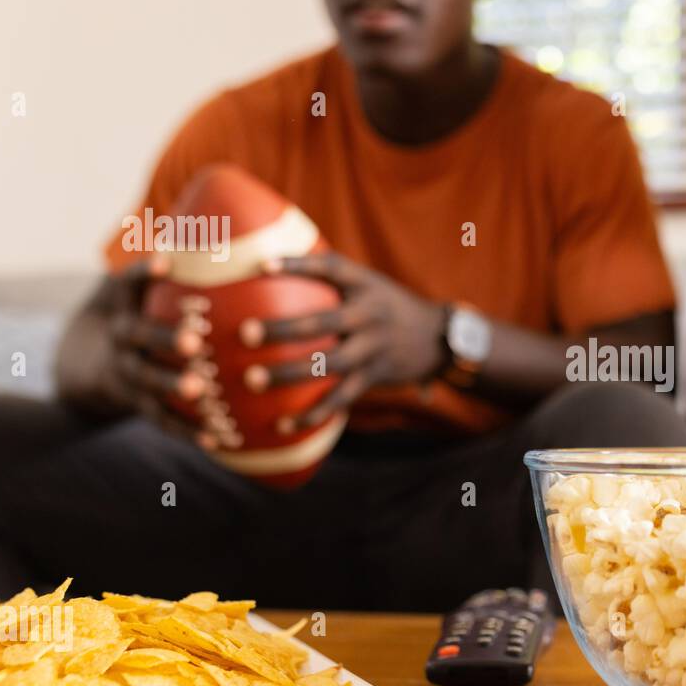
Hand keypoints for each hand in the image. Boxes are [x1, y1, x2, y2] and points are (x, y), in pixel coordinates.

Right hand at [57, 255, 215, 444]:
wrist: (87, 361)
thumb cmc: (140, 310)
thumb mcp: (141, 286)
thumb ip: (183, 267)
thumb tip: (249, 240)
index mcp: (123, 303)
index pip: (129, 283)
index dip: (143, 273)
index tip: (164, 263)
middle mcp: (121, 336)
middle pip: (139, 336)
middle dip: (165, 337)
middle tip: (194, 341)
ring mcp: (126, 371)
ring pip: (147, 380)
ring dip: (173, 385)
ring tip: (200, 390)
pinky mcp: (135, 403)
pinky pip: (161, 419)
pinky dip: (188, 430)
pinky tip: (219, 439)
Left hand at [238, 252, 446, 432]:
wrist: (440, 338)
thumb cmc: (388, 306)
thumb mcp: (370, 284)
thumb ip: (331, 278)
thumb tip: (270, 259)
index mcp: (365, 285)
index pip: (331, 268)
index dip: (297, 264)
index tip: (262, 265)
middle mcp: (370, 315)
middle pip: (322, 322)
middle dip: (283, 328)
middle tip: (245, 333)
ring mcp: (374, 348)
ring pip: (329, 364)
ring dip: (289, 373)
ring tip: (252, 380)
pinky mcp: (375, 376)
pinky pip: (340, 398)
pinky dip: (312, 414)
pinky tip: (281, 425)